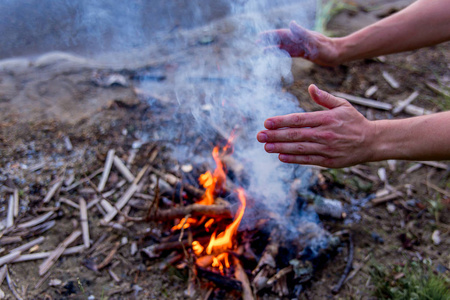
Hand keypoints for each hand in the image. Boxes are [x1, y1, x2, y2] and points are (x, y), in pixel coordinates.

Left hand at [256, 85, 375, 167]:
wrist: (372, 142)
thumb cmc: (354, 121)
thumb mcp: (342, 105)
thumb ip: (324, 98)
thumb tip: (310, 87)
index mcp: (326, 118)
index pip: (299, 119)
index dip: (281, 121)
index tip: (267, 123)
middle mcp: (325, 133)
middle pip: (295, 135)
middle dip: (275, 135)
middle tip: (260, 136)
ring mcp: (326, 148)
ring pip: (299, 148)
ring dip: (280, 148)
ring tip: (266, 147)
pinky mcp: (329, 161)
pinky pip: (308, 160)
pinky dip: (294, 159)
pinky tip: (281, 157)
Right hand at [259, 21, 340, 66]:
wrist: (337, 53)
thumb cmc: (327, 48)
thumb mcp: (313, 40)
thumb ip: (302, 33)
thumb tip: (290, 24)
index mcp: (299, 36)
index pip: (281, 34)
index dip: (270, 35)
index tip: (260, 37)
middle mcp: (298, 40)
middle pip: (280, 40)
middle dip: (269, 41)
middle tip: (257, 43)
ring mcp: (301, 46)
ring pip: (284, 47)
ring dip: (273, 48)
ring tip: (263, 51)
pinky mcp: (304, 52)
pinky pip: (290, 53)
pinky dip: (282, 53)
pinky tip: (277, 55)